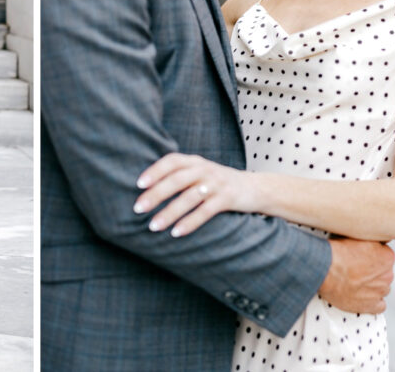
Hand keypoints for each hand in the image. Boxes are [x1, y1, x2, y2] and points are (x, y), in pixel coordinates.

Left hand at [134, 152, 255, 236]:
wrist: (256, 188)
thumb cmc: (219, 183)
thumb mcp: (201, 173)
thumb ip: (180, 176)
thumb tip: (148, 189)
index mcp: (195, 161)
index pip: (172, 161)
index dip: (155, 171)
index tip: (138, 184)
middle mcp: (205, 169)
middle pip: (177, 180)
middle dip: (156, 194)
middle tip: (138, 209)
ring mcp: (217, 184)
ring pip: (189, 197)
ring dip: (169, 212)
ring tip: (153, 226)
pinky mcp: (228, 199)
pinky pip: (206, 211)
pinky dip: (190, 222)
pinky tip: (177, 233)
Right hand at [319, 238, 394, 313]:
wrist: (324, 270)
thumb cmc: (337, 251)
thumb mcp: (356, 235)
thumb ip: (372, 238)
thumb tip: (378, 237)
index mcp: (387, 257)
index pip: (385, 256)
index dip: (372, 255)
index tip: (360, 256)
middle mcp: (388, 275)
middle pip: (384, 273)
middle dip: (372, 272)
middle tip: (355, 268)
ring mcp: (380, 292)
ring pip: (381, 288)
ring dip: (371, 286)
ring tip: (354, 282)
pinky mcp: (372, 306)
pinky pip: (379, 305)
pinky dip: (372, 302)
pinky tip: (360, 296)